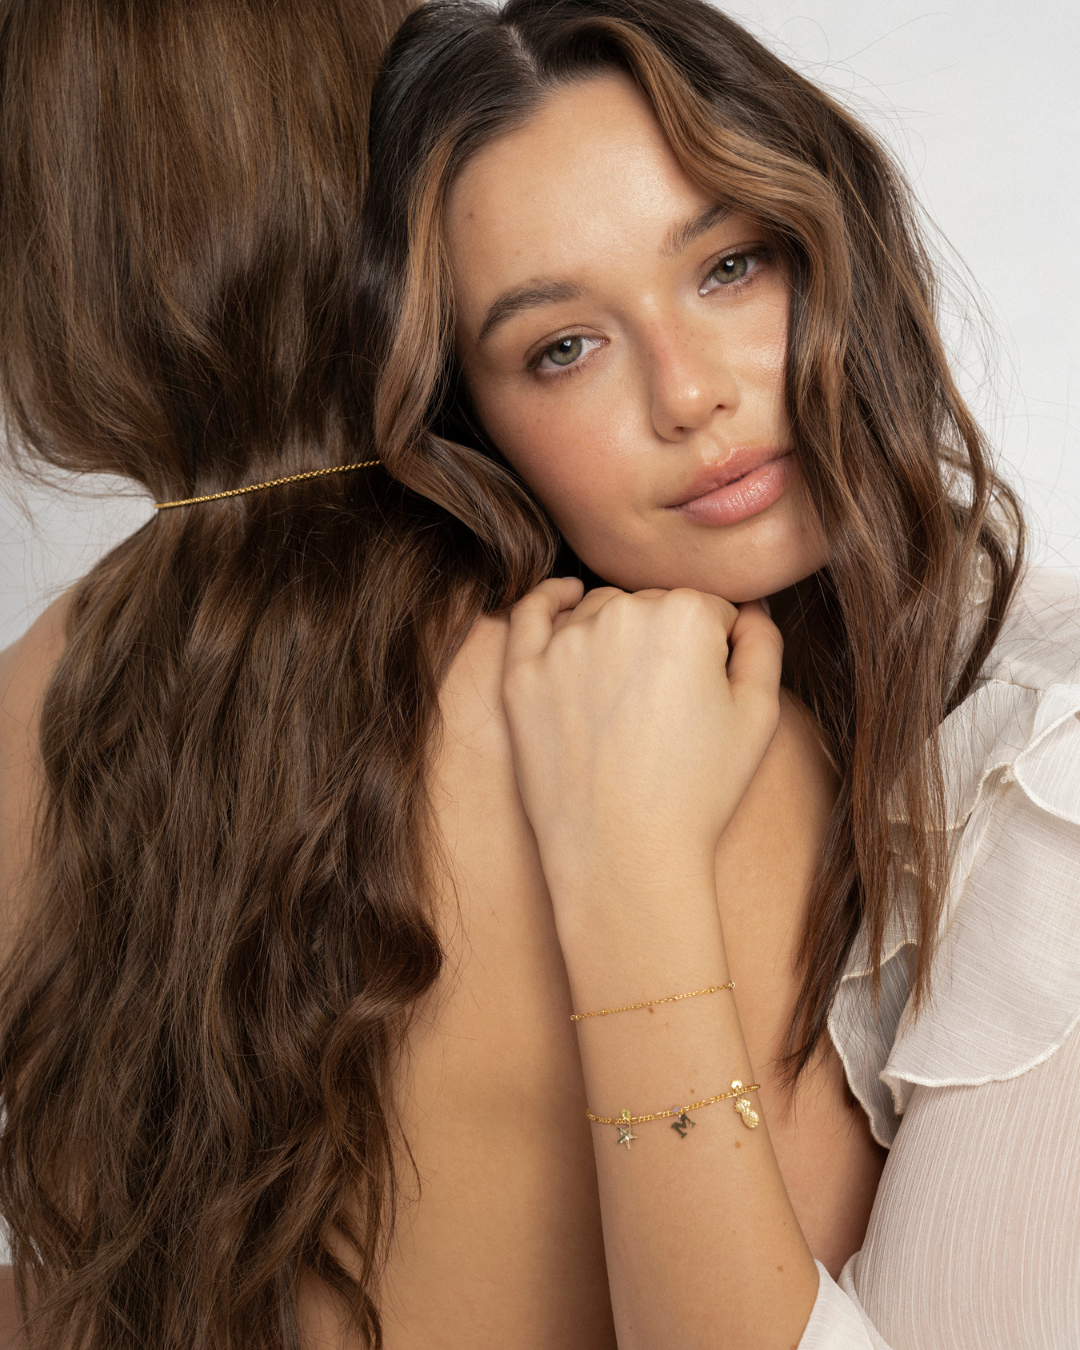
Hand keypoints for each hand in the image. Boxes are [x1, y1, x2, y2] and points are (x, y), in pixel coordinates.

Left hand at [502, 578, 782, 912]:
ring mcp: (563, 643)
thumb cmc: (698, 792)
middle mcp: (621, 614)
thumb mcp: (759, 715)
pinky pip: (530, 614)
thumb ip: (763, 645)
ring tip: (629, 694)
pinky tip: (565, 598)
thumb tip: (749, 611)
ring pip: (599, 609)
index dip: (717, 651)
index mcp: (685, 615)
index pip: (711, 610)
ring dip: (616, 631)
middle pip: (653, 605)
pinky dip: (550, 600)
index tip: (709, 695)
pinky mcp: (522, 674)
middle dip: (666, 640)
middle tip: (668, 706)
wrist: (624, 856)